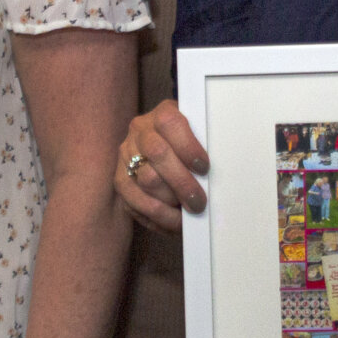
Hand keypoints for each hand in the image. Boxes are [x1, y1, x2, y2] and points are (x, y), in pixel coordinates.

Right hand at [117, 99, 210, 231]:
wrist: (165, 145)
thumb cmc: (190, 146)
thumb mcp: (199, 136)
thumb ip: (206, 146)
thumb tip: (218, 174)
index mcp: (162, 114)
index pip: (170, 124)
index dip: (188, 147)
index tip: (204, 168)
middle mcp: (140, 131)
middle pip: (158, 154)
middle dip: (181, 182)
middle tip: (198, 202)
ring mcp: (126, 155)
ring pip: (146, 180)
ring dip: (170, 200)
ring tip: (187, 212)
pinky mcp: (120, 180)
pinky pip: (135, 202)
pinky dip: (158, 217)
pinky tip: (175, 222)